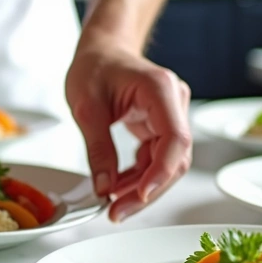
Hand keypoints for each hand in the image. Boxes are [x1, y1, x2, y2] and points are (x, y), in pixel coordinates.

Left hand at [66, 39, 192, 221]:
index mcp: (160, 89)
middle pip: (175, 158)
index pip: (175, 138)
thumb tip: (104, 188)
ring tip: (112, 203)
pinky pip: (156, 158)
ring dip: (142, 187)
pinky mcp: (162, 125)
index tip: (140, 194)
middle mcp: (173, 102)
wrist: (101, 50)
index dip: (161, 172)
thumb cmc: (94, 66)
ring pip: (168, 164)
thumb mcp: (86, 107)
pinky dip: (138, 177)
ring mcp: (171, 115)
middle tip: (117, 212)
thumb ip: (98, 149)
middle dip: (148, 190)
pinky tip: (118, 187)